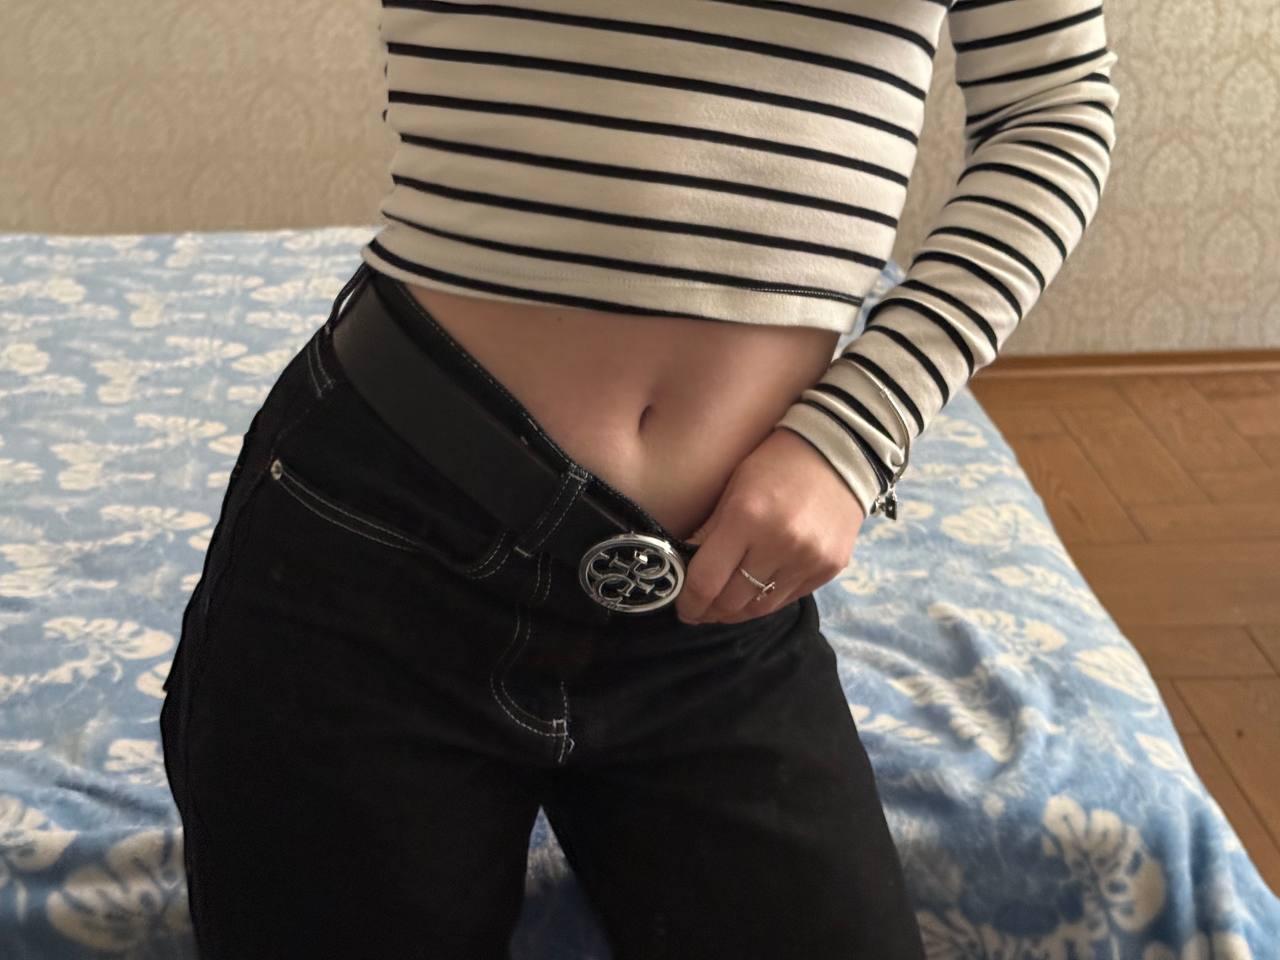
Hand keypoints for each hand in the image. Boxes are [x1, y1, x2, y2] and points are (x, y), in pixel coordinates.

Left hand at [674, 427, 865, 624]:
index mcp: (747, 517)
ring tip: (723, 608)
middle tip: (699, 610)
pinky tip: (755, 593)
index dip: (689, 602)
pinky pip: (788, 599)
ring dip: (737, 611)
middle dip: (710, 611)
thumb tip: (684, 569)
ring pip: (761, 607)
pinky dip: (766, 600)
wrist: (840, 452)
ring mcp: (809, 560)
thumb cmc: (775, 462)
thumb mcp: (733, 487)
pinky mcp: (830, 568)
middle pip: (732, 601)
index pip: (707, 580)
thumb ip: (709, 531)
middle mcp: (779, 544)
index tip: (682, 608)